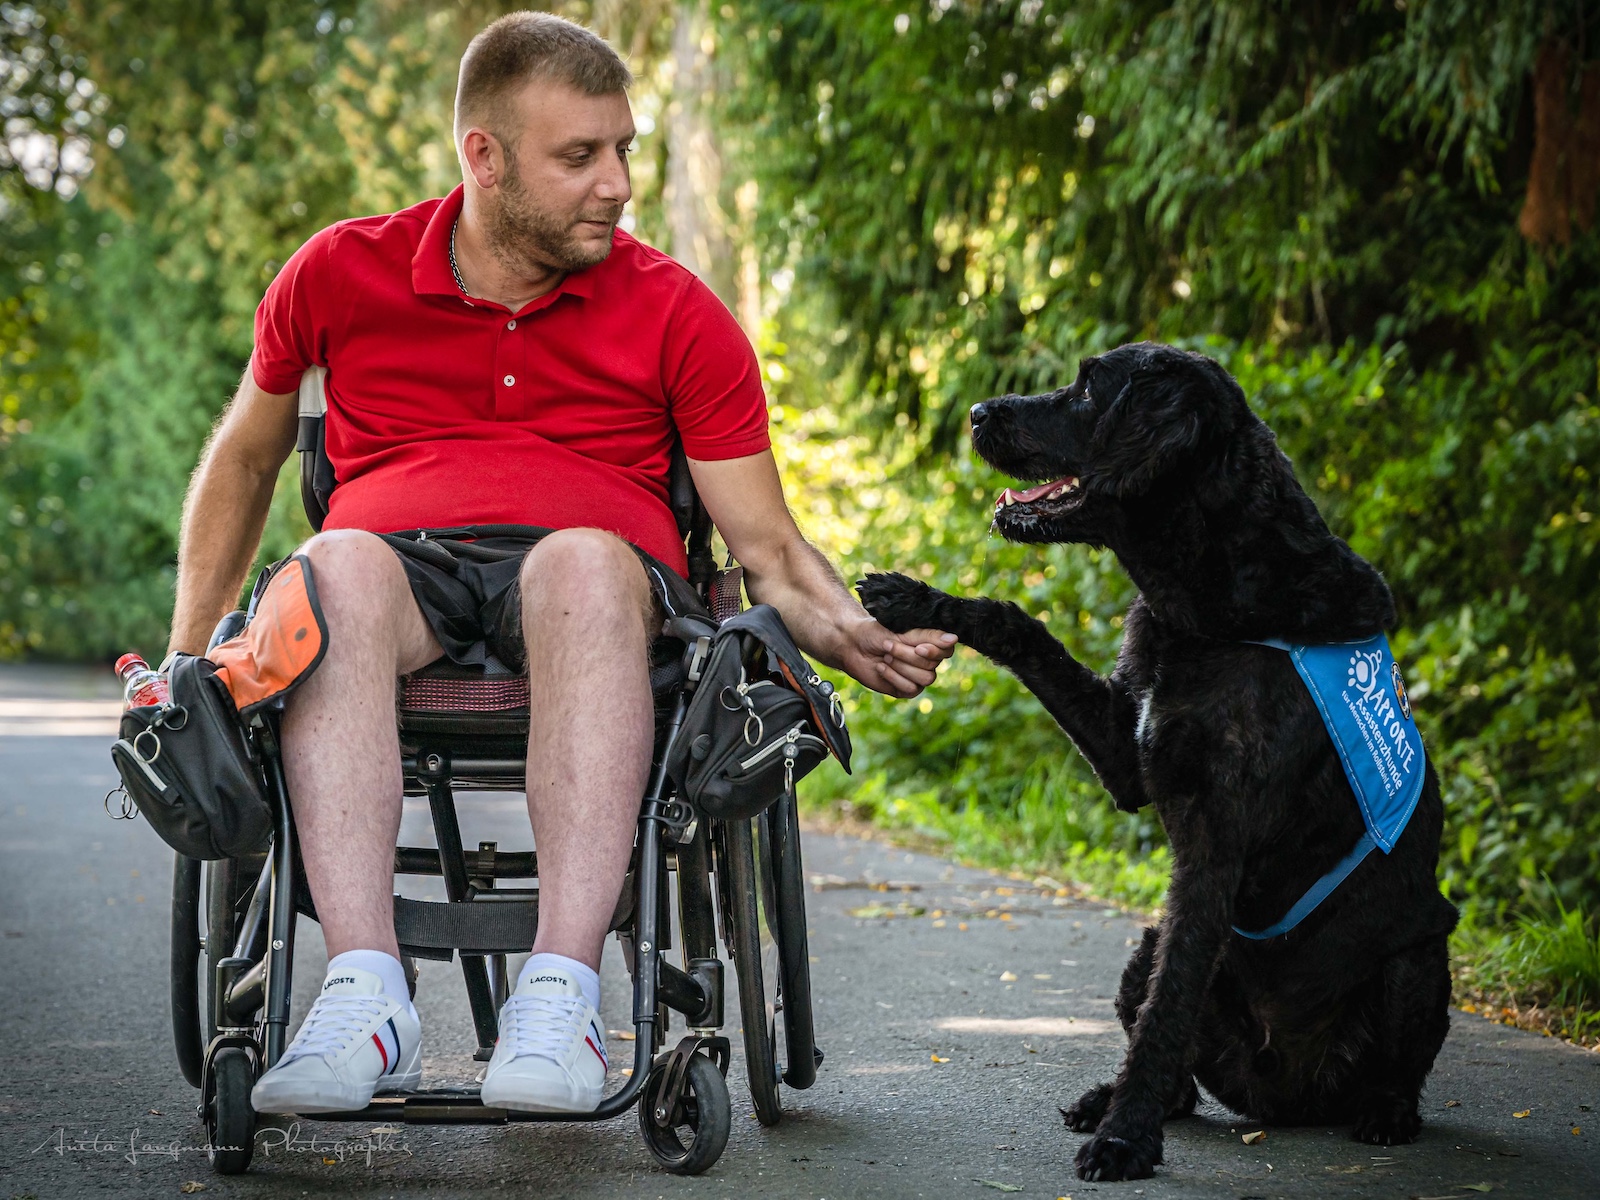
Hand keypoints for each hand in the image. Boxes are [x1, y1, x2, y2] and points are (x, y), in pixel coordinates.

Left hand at [837, 615, 957, 697]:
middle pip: (931, 665)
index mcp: (929, 643)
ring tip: (885, 656)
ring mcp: (917, 676)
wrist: (852, 645)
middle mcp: (927, 661)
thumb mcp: (903, 631)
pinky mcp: (905, 689)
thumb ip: (929, 636)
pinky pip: (910, 688)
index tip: (918, 647)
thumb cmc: (877, 633)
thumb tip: (953, 639)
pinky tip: (881, 667)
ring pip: (924, 679)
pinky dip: (893, 676)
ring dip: (900, 666)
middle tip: (887, 646)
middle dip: (906, 655)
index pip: (946, 651)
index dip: (933, 652)